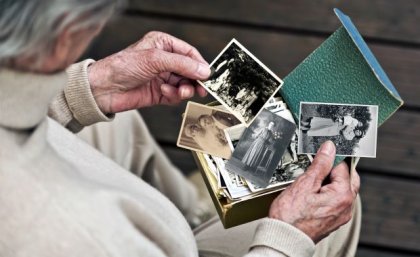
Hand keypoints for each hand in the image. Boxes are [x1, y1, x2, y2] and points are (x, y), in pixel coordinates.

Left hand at [87, 31, 210, 113]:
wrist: (103, 89)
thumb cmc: (123, 67)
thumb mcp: (155, 60)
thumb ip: (182, 65)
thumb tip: (204, 70)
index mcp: (163, 44)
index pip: (189, 53)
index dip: (200, 64)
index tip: (208, 76)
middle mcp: (164, 60)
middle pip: (189, 70)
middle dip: (194, 80)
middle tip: (201, 89)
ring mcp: (162, 77)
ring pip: (184, 84)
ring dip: (184, 89)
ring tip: (181, 92)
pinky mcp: (159, 93)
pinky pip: (175, 95)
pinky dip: (173, 95)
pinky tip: (164, 91)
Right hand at [268, 141, 359, 242]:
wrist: (284, 237)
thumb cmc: (291, 216)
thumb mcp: (305, 183)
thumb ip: (320, 164)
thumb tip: (329, 149)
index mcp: (343, 195)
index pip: (342, 166)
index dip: (330, 157)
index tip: (319, 154)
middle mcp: (346, 207)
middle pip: (347, 178)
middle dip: (335, 169)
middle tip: (319, 164)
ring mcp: (340, 216)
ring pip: (341, 190)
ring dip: (331, 181)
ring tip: (312, 180)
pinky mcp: (332, 221)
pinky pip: (335, 202)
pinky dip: (328, 193)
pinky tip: (313, 193)